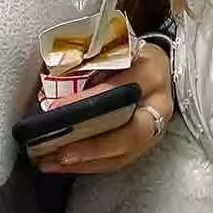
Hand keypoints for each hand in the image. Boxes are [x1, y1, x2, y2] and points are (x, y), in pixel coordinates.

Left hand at [38, 40, 173, 174]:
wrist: (159, 68)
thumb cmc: (131, 56)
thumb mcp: (114, 48)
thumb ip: (90, 61)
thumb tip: (54, 80)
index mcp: (150, 73)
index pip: (119, 90)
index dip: (89, 101)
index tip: (57, 108)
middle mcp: (157, 106)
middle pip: (130, 134)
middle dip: (93, 147)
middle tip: (60, 151)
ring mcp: (154, 130)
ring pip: (122, 154)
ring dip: (86, 162)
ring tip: (52, 162)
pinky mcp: (144, 146)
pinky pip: (117, 162)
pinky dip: (89, 165)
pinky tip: (62, 165)